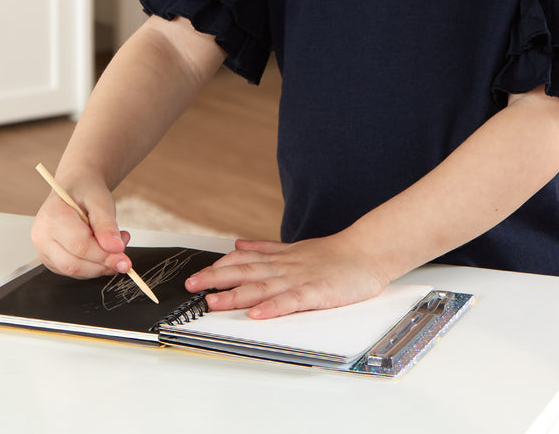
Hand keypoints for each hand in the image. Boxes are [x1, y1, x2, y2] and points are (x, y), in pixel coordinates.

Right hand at [31, 180, 131, 278]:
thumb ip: (107, 225)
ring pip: (75, 271)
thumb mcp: (101, 201)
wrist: (76, 189)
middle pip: (74, 263)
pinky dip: (94, 266)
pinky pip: (75, 271)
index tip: (123, 254)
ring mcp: (44, 251)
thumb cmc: (86, 192)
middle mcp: (42, 237)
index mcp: (51, 217)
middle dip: (103, 263)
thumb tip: (116, 249)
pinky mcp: (52, 261)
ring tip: (116, 245)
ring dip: (101, 265)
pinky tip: (104, 250)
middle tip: (124, 254)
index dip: (103, 254)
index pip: (79, 245)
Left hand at [184, 232, 390, 318]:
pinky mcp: (316, 292)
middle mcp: (284, 267)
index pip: (244, 260)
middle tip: (192, 286)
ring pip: (262, 287)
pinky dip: (273, 307)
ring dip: (236, 295)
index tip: (197, 274)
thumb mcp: (294, 248)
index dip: (219, 267)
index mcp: (280, 258)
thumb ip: (265, 248)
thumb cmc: (334, 254)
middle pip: (245, 272)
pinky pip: (291, 301)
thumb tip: (239, 244)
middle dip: (216, 279)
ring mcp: (299, 279)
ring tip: (213, 302)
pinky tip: (257, 314)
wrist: (367, 251)